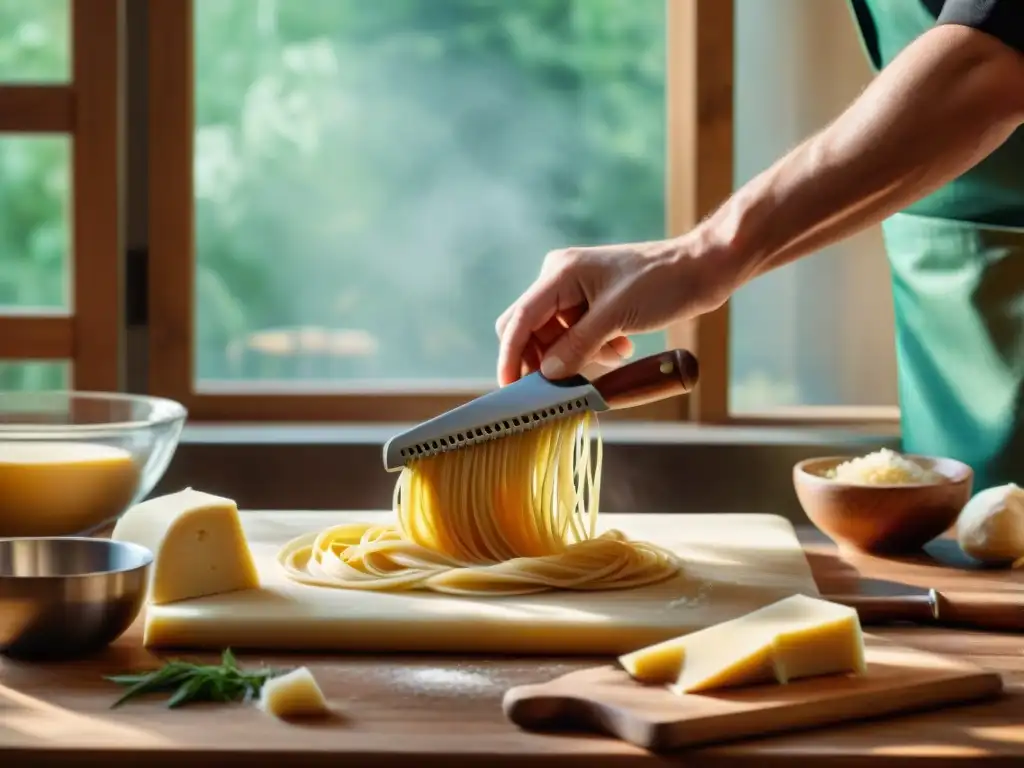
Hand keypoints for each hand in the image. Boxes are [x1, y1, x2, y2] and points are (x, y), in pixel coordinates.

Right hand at [495, 235, 734, 385]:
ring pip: (555, 336)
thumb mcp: (617, 318)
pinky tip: (620, 350)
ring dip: (575, 356)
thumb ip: (577, 346)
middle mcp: (560, 278)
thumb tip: (547, 374)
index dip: (511, 356)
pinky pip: (575, 334)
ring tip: (612, 359)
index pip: (520, 319)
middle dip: (545, 358)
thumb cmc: (662, 283)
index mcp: (559, 273)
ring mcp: (576, 290)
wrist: (702, 269)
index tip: (510, 387)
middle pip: (530, 329)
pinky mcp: (593, 302)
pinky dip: (591, 349)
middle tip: (562, 385)